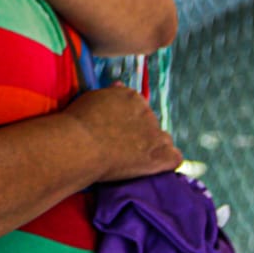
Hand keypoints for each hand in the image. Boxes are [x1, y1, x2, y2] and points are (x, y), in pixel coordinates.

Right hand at [65, 84, 181, 181]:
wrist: (80, 144)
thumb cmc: (79, 122)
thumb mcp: (92, 98)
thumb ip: (110, 94)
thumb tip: (119, 85)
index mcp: (132, 97)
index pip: (138, 108)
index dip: (128, 122)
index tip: (116, 131)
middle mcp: (148, 112)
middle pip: (150, 124)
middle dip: (139, 135)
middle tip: (120, 147)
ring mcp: (156, 134)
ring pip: (163, 141)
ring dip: (152, 148)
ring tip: (132, 159)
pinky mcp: (161, 155)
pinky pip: (174, 158)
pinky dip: (166, 163)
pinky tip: (153, 167)